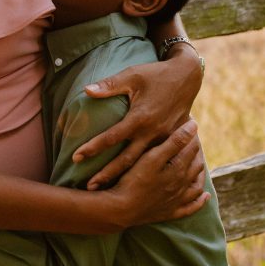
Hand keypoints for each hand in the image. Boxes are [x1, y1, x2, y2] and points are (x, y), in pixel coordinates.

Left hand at [74, 53, 202, 189]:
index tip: (76, 157)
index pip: (112, 137)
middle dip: (107, 174)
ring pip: (142, 165)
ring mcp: (164, 139)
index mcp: (140, 117)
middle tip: (89, 188)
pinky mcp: (171, 141)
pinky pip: (158, 162)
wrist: (187, 76)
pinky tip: (135, 184)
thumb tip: (86, 90)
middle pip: (126, 160)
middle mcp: (152, 132)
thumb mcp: (132, 75)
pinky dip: (145, 173)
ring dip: (125, 178)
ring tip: (107, 191)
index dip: (93, 147)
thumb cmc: (156, 75)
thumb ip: (109, 85)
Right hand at [108, 118, 208, 225]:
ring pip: (196, 185)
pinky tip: (205, 196)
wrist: (121, 209)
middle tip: (193, 141)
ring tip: (200, 164)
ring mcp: (177, 201)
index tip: (190, 126)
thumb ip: (174, 142)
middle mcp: (182, 185)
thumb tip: (194, 127)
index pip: (191, 149)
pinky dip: (200, 201)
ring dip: (200, 174)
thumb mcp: (152, 157)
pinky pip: (190, 208)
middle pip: (195, 166)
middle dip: (196, 152)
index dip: (191, 137)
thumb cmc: (134, 180)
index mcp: (179, 170)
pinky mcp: (170, 212)